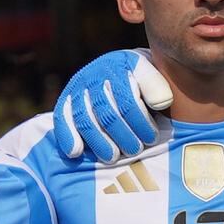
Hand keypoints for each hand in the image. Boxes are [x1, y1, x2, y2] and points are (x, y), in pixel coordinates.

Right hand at [54, 48, 166, 162]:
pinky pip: (62, 118)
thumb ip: (157, 86)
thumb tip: (161, 103)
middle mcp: (95, 74)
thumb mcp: (153, 75)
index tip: (151, 138)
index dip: (140, 122)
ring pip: (86, 119)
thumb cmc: (142, 80)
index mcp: (120, 65)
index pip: (128, 100)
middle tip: (134, 151)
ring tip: (112, 158)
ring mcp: (78, 87)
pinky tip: (76, 152)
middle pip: (107, 113)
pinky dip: (68, 136)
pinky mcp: (66, 101)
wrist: (120, 72)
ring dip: (99, 141)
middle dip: (123, 135)